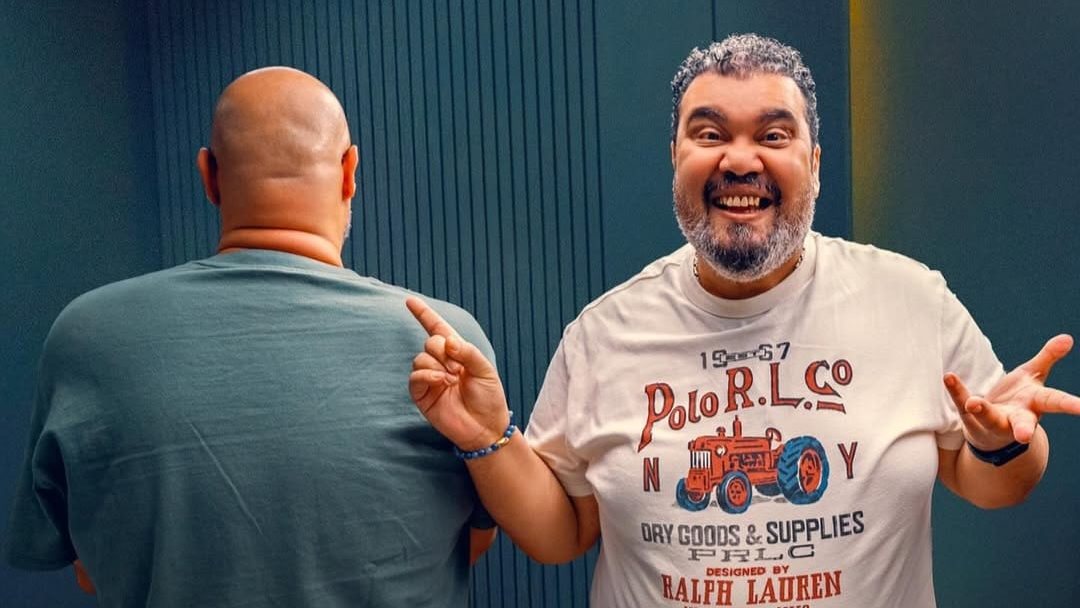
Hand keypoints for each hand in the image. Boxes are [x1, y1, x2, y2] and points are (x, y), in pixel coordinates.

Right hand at [406, 297, 510, 450]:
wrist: (485, 427)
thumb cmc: (488, 398)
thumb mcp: (485, 370)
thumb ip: (467, 351)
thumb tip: (446, 340)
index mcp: (456, 353)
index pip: (437, 328)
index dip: (423, 314)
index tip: (409, 301)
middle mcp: (440, 363)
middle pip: (430, 342)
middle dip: (443, 351)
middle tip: (458, 369)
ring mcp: (429, 379)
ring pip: (420, 358)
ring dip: (438, 366)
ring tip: (452, 379)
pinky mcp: (422, 395)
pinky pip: (415, 376)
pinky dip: (427, 375)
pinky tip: (441, 382)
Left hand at [945, 334, 1079, 449]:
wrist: (993, 432)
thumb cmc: (1019, 400)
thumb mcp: (1034, 377)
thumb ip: (1048, 358)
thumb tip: (1067, 338)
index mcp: (1035, 404)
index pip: (1054, 402)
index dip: (1070, 405)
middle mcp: (1016, 417)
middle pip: (1022, 423)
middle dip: (1024, 429)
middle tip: (1023, 436)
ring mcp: (992, 421)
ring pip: (988, 418)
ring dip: (982, 411)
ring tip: (973, 403)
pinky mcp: (970, 418)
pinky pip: (961, 404)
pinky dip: (956, 391)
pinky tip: (948, 377)